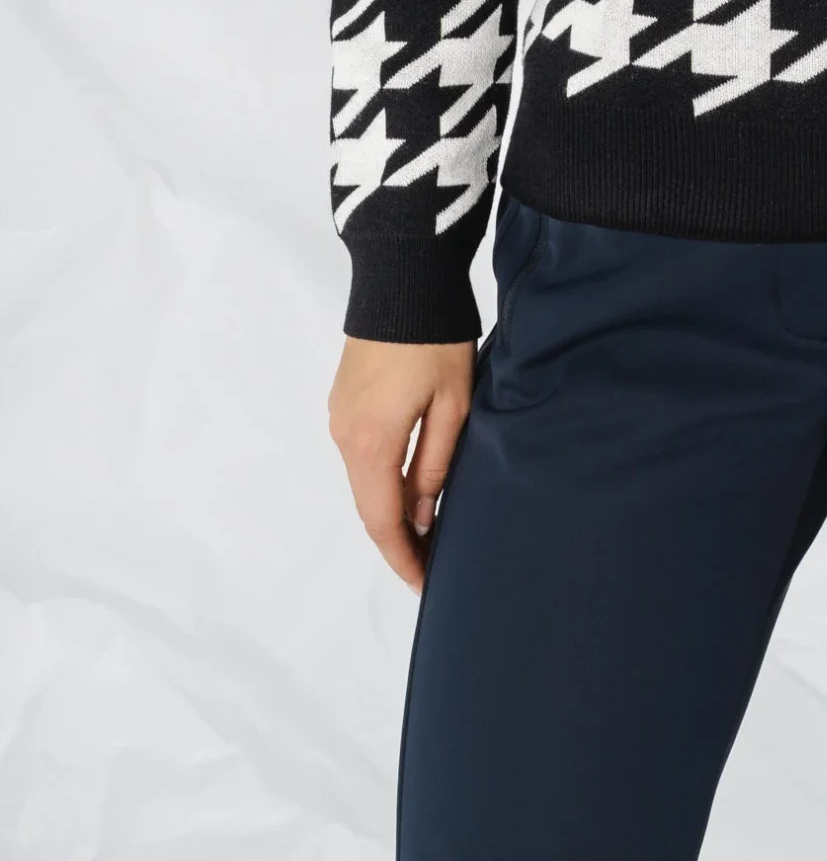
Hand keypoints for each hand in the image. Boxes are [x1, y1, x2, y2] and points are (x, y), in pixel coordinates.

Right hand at [328, 336, 475, 593]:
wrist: (402, 276)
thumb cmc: (435, 337)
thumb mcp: (453, 404)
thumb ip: (435, 465)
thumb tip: (421, 515)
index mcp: (371, 442)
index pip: (383, 521)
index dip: (404, 558)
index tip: (425, 584)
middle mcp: (345, 434)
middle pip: (369, 506)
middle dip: (397, 541)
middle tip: (429, 566)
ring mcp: (339, 415)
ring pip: (364, 481)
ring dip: (390, 509)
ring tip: (426, 531)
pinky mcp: (344, 399)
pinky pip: (361, 454)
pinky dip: (381, 479)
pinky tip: (408, 486)